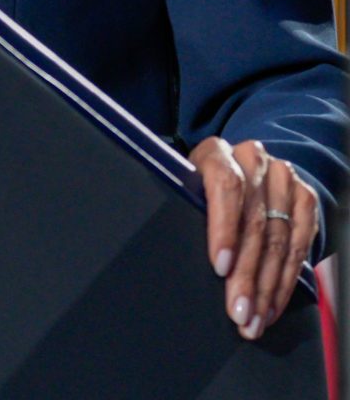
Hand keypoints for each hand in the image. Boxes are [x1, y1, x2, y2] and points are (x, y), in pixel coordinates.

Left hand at [189, 137, 319, 337]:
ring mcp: (283, 178)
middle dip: (246, 276)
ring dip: (266, 287)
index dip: (224, 229)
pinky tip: (271, 305)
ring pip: (279, 240)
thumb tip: (168, 258)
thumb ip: (182, 209)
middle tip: (238, 312)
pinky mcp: (305, 198)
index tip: (219, 267)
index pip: (225, 187)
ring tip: (253, 319)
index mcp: (215, 153)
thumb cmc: (197, 188)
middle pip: (254, 224)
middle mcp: (253, 161)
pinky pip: (300, 245)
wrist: (240, 168)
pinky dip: (286, 280)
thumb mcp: (183, 189)